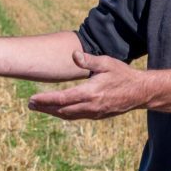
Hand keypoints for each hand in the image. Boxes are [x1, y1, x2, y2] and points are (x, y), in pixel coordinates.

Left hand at [27, 51, 146, 119]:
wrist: (140, 92)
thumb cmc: (122, 74)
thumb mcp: (106, 63)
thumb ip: (89, 60)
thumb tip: (73, 54)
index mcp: (90, 93)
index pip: (62, 99)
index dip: (45, 100)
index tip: (32, 99)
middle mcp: (90, 106)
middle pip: (62, 110)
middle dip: (45, 108)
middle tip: (30, 105)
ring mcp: (94, 113)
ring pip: (68, 115)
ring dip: (53, 112)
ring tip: (40, 108)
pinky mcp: (98, 115)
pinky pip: (77, 116)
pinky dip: (65, 114)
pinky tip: (59, 110)